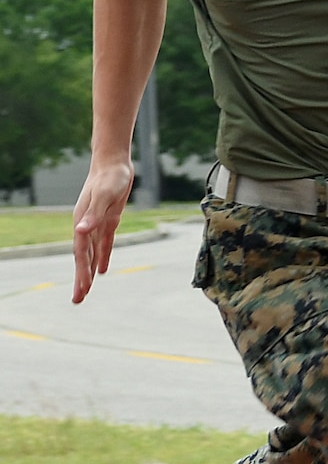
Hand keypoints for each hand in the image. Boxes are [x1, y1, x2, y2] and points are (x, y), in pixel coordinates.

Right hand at [72, 158, 134, 303]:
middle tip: (77, 300)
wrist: (114, 163)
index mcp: (82, 222)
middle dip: (80, 279)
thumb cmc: (109, 178)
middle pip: (82, 258)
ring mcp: (96, 224)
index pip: (80, 253)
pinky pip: (103, 244)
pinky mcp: (108, 221)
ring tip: (85, 291)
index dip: (81, 273)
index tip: (82, 290)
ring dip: (88, 272)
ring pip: (91, 254)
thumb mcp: (104, 196)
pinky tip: (101, 270)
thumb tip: (80, 231)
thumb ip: (93, 215)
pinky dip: (101, 257)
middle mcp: (86, 226)